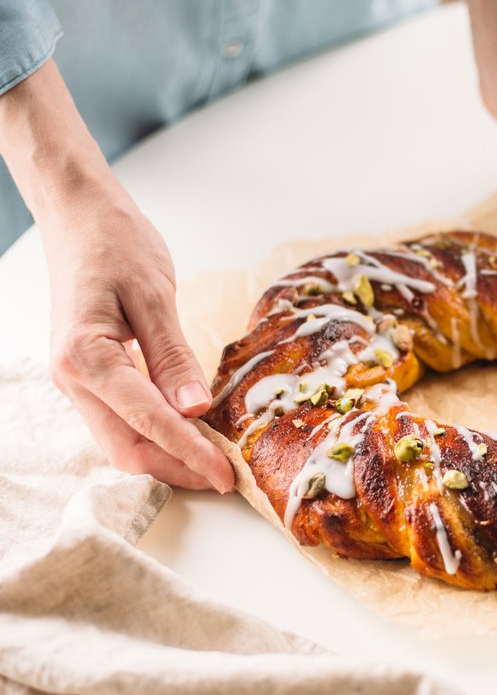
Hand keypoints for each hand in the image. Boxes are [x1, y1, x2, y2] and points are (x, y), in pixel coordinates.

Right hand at [43, 186, 234, 491]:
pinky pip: (119, 418)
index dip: (189, 452)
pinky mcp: (88, 376)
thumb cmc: (114, 243)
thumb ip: (172, 355)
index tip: (226, 474)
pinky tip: (187, 430)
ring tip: (212, 460)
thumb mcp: (153, 294)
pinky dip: (154, 432)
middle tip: (225, 477)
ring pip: (120, 439)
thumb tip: (194, 409)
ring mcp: (76, 382)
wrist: (78, 216)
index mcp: (85, 358)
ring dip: (165, 455)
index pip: (147, 421)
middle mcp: (73, 379)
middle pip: (126, 448)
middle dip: (177, 468)